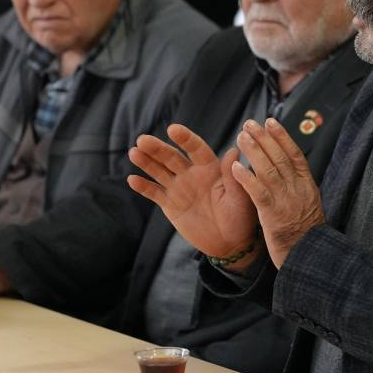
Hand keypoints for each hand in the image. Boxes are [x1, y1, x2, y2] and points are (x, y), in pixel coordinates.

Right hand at [127, 122, 259, 263]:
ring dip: (146, 162)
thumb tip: (234, 150)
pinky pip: (154, 193)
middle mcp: (192, 174)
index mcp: (211, 168)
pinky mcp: (170, 204)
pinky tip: (132, 179)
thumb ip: (233, 176)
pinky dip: (143, 187)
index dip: (185, 138)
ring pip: (159, 171)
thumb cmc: (240, 217)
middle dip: (157, 148)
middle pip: (172, 157)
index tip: (173, 129)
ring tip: (134, 152)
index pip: (196, 149)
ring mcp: (179, 188)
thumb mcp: (240, 197)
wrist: (229, 243)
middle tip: (142, 140)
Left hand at [231, 118, 324, 266]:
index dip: (282, 136)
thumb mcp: (309, 206)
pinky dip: (246, 177)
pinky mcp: (272, 213)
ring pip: (268, 169)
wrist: (309, 256)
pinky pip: (257, 191)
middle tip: (249, 123)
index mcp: (307, 186)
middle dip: (264, 138)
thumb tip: (290, 172)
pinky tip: (235, 166)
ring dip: (253, 151)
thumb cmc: (307, 234)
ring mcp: (285, 200)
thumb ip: (299, 188)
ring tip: (241, 136)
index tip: (271, 122)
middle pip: (279, 157)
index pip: (294, 155)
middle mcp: (297, 189)